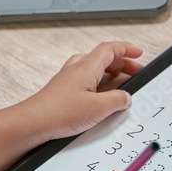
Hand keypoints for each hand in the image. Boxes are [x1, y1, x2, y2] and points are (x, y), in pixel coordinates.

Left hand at [18, 42, 143, 143]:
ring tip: (120, 83)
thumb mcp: (98, 109)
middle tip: (134, 71)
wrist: (33, 122)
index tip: (138, 52)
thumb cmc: (58, 112)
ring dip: (109, 72)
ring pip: (93, 68)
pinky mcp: (63, 91)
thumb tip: (125, 97)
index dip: (127, 48)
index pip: (110, 49)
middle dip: (122, 62)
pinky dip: (98, 83)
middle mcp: (76, 69)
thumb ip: (117, 101)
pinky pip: (85, 80)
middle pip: (103, 58)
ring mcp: (68, 79)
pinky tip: (100, 96)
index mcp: (87, 67)